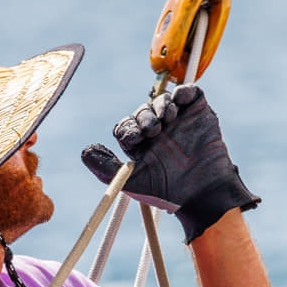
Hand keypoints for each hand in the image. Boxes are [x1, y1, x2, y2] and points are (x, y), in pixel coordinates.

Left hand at [80, 84, 258, 242]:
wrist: (203, 194)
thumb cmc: (167, 193)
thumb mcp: (132, 183)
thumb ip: (106, 168)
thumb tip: (84, 151)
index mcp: (140, 146)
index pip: (126, 127)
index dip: (128, 128)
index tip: (136, 139)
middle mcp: (158, 132)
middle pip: (143, 111)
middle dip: (144, 117)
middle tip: (153, 131)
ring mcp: (179, 121)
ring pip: (163, 100)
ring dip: (161, 106)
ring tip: (168, 119)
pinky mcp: (199, 113)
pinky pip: (190, 93)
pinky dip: (184, 92)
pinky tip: (181, 102)